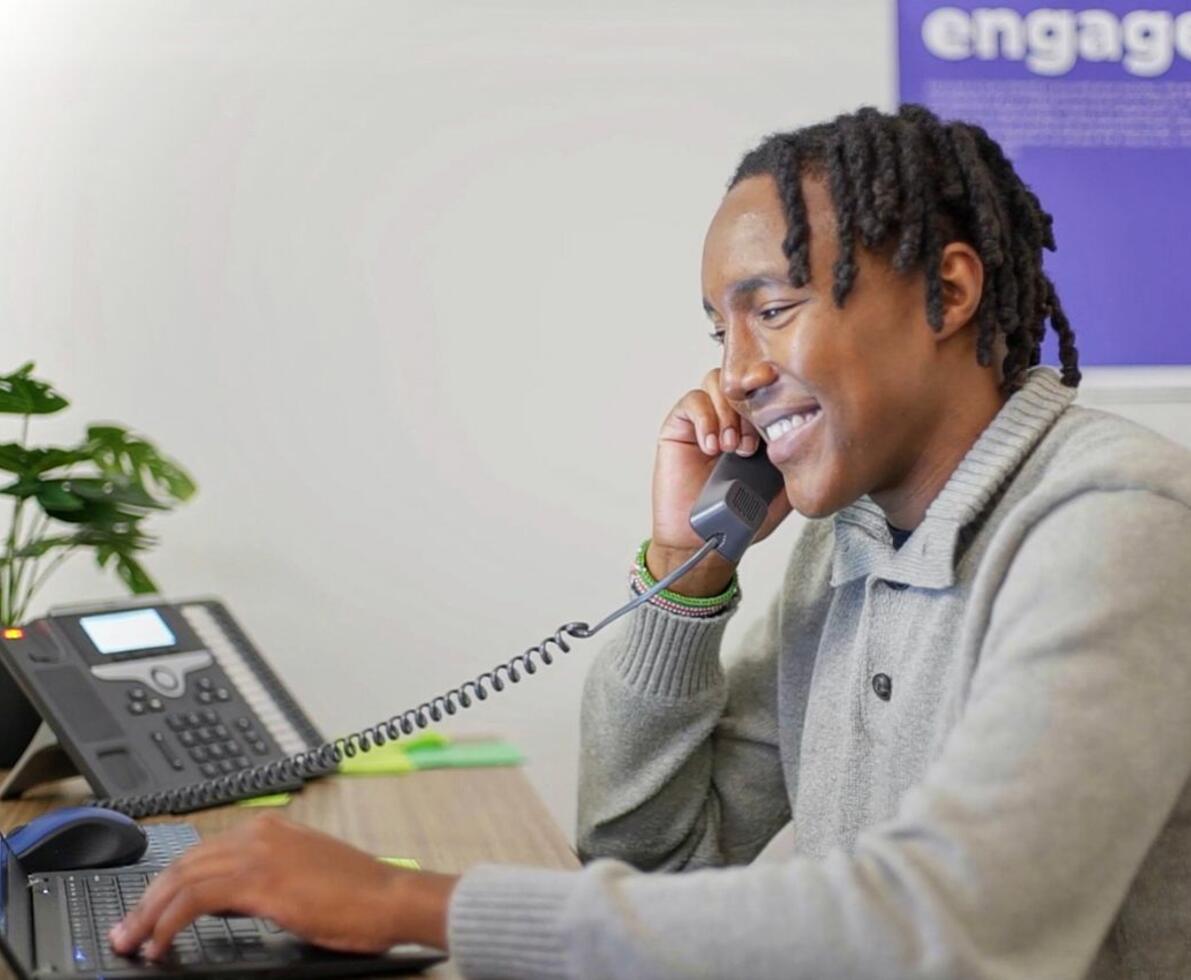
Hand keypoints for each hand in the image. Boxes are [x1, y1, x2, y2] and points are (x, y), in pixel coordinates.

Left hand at [108, 814, 457, 960]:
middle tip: (126, 932)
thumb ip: (262, 879)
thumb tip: (224, 903)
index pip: (200, 853)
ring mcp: (260, 854)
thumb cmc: (359, 896)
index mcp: (270, 828)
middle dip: (146, 901)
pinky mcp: (261, 882)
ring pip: (182, 879)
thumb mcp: (302, 876)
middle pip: (183, 864)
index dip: (166, 885)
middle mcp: (260, 833)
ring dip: (149, 914)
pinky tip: (161, 944)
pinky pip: (196, 900)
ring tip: (133, 942)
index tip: (146, 913)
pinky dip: (169, 923)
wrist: (391, 897)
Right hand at [650, 367, 792, 594]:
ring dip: (727, 412)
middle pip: (741, 376)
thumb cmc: (742, 517)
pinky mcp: (680, 427)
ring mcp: (706, 419)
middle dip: (750, 398)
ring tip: (732, 448)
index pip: (768, 386)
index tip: (782, 393)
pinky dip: (705, 419)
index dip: (776, 384)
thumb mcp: (785, 487)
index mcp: (760, 425)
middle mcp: (733, 416)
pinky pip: (692, 402)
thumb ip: (798, 459)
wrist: (706, 540)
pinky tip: (712, 447)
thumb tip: (818, 432)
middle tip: (753, 438)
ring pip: (715, 383)